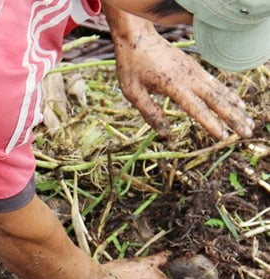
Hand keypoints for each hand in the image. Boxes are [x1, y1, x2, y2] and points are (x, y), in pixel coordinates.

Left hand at [104, 4, 254, 139]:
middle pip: (216, 101)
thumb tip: (164, 133)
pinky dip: (228, 94)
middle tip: (247, 133)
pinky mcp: (194, 67)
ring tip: (249, 123)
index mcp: (173, 86)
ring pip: (220, 92)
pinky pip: (215, 83)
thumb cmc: (132, 66)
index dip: (210, 123)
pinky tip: (238, 104)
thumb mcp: (133, 92)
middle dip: (233, 118)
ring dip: (236, 108)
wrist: (137, 38)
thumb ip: (150, 112)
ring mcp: (193, 71)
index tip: (223, 136)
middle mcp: (188, 78)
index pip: (196, 108)